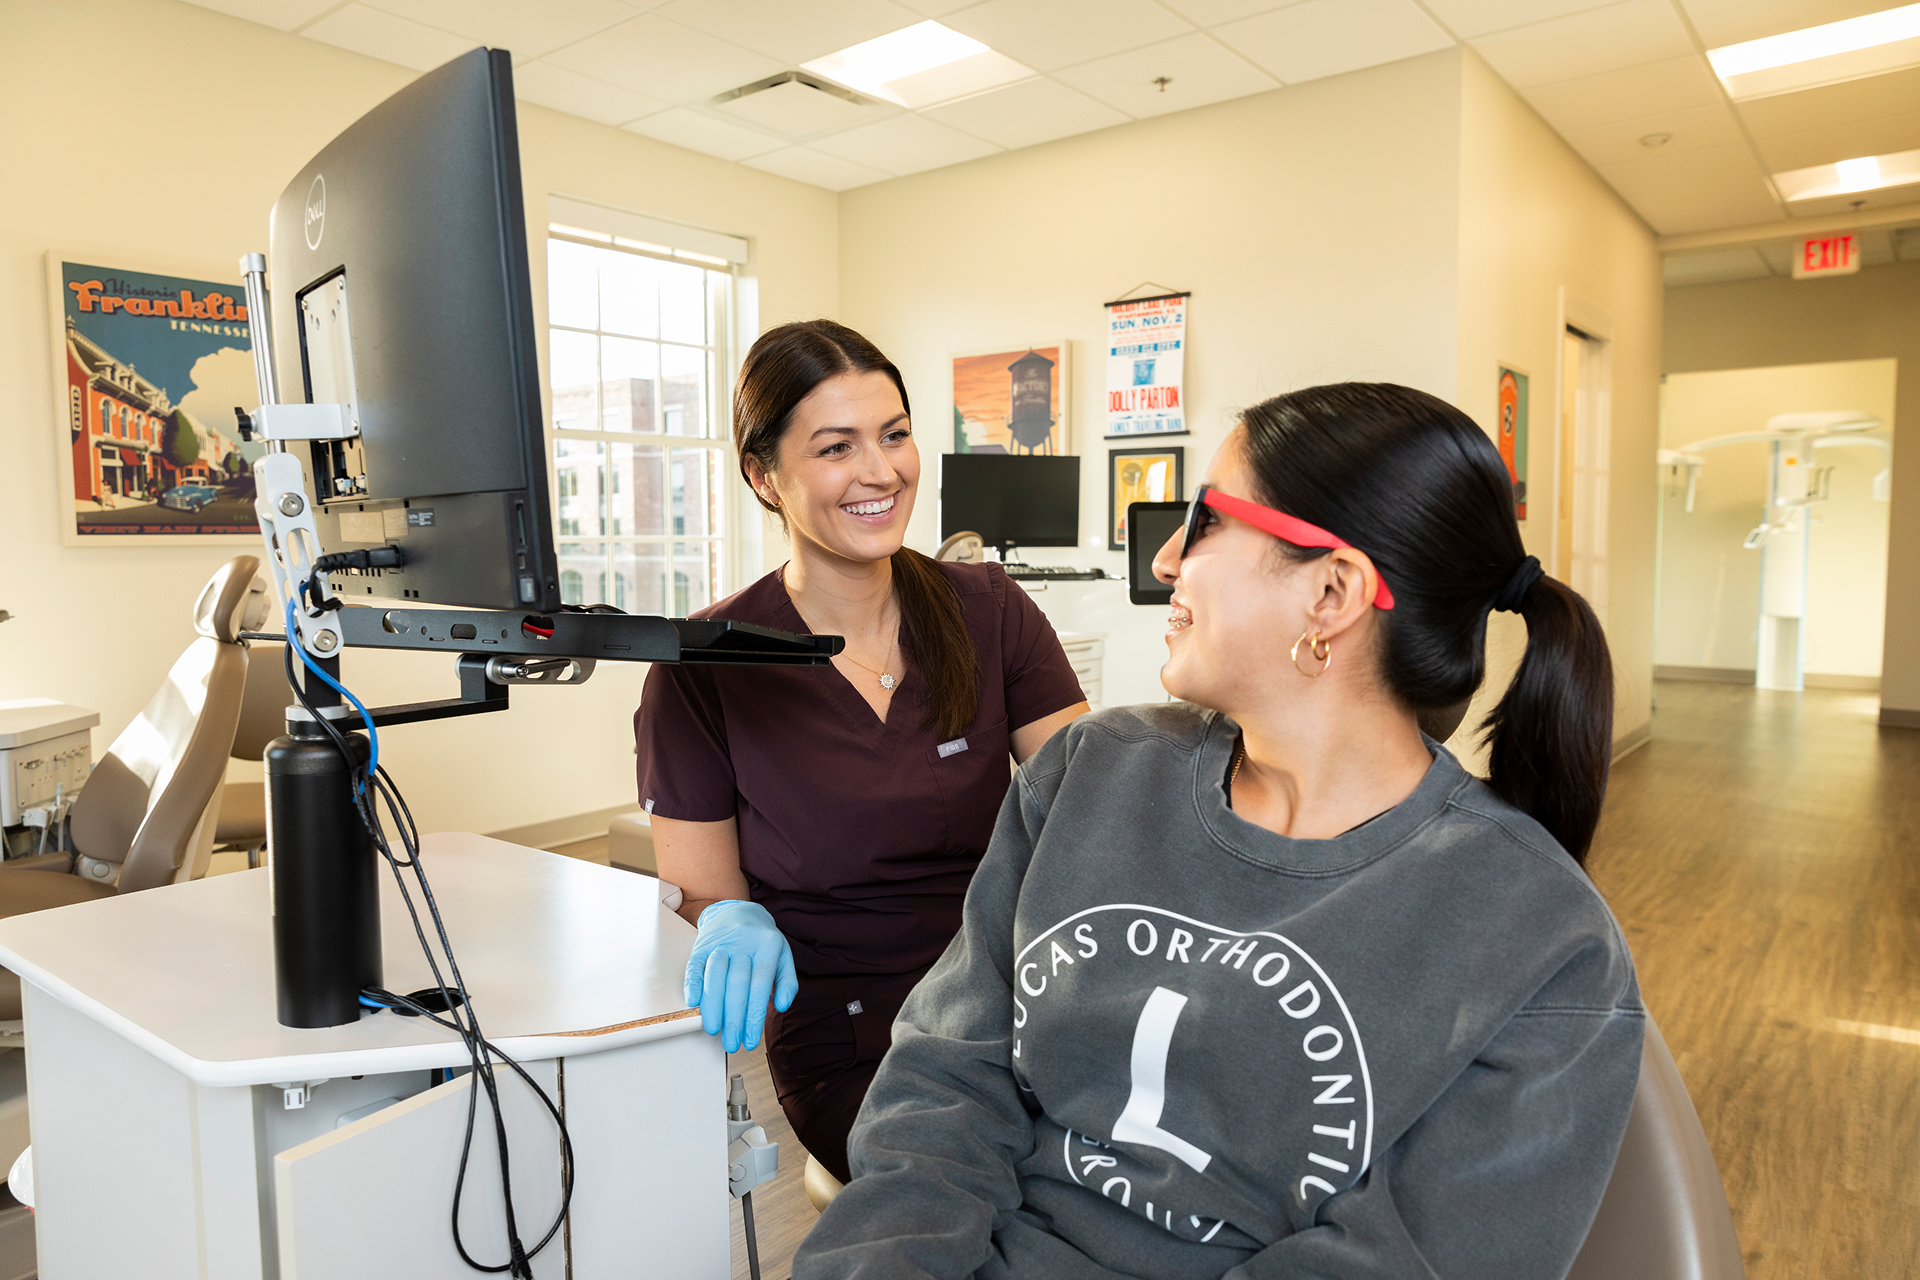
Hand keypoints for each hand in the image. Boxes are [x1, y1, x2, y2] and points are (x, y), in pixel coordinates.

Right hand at [684, 900, 798, 1051]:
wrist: (737, 911)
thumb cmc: (762, 942)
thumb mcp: (782, 956)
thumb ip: (787, 981)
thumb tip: (781, 1006)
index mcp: (768, 946)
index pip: (760, 985)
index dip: (754, 1015)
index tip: (750, 1039)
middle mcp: (744, 942)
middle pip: (737, 983)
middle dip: (734, 1017)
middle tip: (731, 1043)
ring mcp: (722, 942)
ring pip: (715, 974)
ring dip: (712, 1005)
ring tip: (713, 1029)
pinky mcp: (702, 944)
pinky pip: (695, 964)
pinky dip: (693, 983)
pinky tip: (694, 1003)